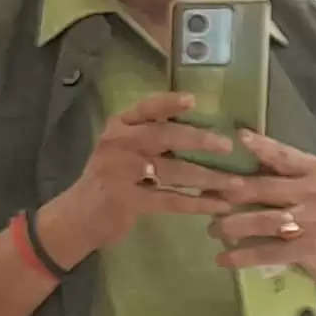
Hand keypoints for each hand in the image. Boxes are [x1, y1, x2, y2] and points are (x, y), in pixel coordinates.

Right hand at [41, 92, 243, 258]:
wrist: (79, 216)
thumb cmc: (110, 179)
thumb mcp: (124, 150)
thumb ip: (151, 138)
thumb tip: (202, 130)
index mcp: (119, 126)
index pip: (146, 108)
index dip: (169, 103)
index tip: (194, 99)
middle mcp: (118, 144)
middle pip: (164, 136)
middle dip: (199, 140)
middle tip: (227, 145)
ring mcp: (120, 173)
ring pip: (173, 171)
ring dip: (208, 178)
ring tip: (237, 184)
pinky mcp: (128, 201)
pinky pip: (171, 201)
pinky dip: (198, 203)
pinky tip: (220, 206)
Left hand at [214, 129, 315, 293]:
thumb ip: (288, 173)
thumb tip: (245, 155)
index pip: (284, 155)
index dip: (260, 146)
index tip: (237, 138)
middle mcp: (315, 193)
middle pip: (264, 188)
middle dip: (230, 192)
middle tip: (206, 195)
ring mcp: (312, 222)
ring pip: (261, 220)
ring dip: (231, 225)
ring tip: (213, 229)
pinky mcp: (308, 249)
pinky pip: (268, 251)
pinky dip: (242, 255)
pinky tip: (224, 258)